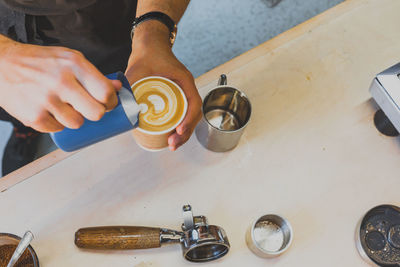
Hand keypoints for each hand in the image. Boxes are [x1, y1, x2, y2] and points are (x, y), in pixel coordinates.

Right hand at [0, 38, 120, 132]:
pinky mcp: (34, 117)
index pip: (105, 92)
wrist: (1, 64)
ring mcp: (46, 101)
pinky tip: (49, 109)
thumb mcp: (68, 58)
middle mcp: (61, 82)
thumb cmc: (39, 62)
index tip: (108, 103)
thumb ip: (93, 74)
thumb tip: (117, 88)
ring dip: (74, 118)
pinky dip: (56, 123)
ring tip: (65, 106)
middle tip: (89, 108)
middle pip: (96, 113)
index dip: (111, 102)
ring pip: (77, 124)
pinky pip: (57, 129)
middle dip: (97, 113)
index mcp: (74, 65)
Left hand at [125, 22, 201, 150]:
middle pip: (193, 115)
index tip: (179, 130)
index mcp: (184, 80)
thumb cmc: (148, 54)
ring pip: (189, 116)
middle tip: (173, 144)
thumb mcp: (137, 70)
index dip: (188, 120)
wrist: (149, 45)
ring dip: (184, 132)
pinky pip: (182, 113)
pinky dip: (179, 126)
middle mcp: (186, 88)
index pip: (194, 103)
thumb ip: (129, 87)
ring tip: (172, 144)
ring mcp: (183, 93)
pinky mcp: (176, 97)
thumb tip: (121, 109)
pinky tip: (171, 135)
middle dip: (185, 132)